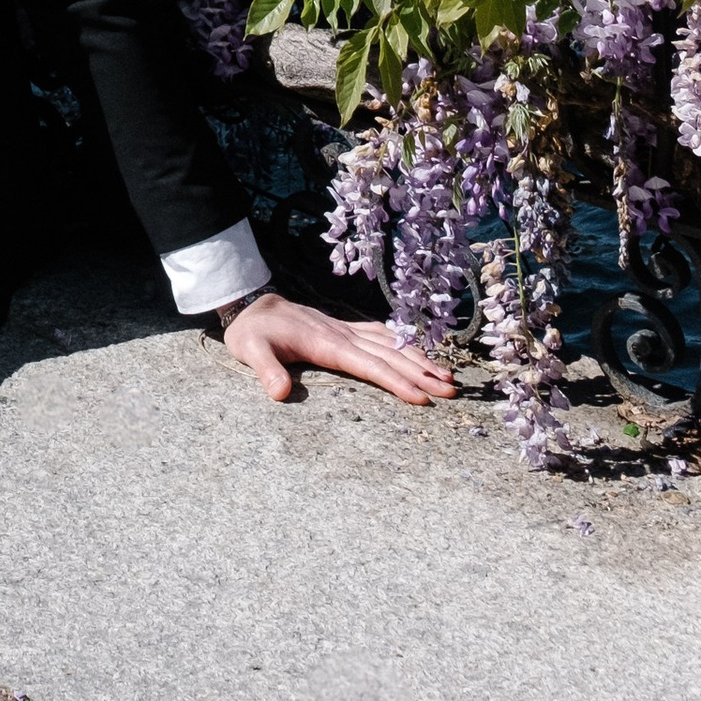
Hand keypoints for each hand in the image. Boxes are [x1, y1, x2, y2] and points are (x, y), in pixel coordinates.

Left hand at [219, 287, 457, 407]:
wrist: (251, 302)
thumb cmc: (252, 332)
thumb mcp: (249, 349)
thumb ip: (265, 370)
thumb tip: (280, 393)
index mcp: (327, 344)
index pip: (369, 365)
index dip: (396, 382)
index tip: (422, 397)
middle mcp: (342, 335)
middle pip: (389, 356)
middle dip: (421, 373)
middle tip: (451, 391)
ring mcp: (345, 329)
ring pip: (390, 344)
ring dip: (418, 359)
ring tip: (446, 376)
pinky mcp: (343, 329)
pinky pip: (379, 334)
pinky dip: (402, 344)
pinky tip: (416, 352)